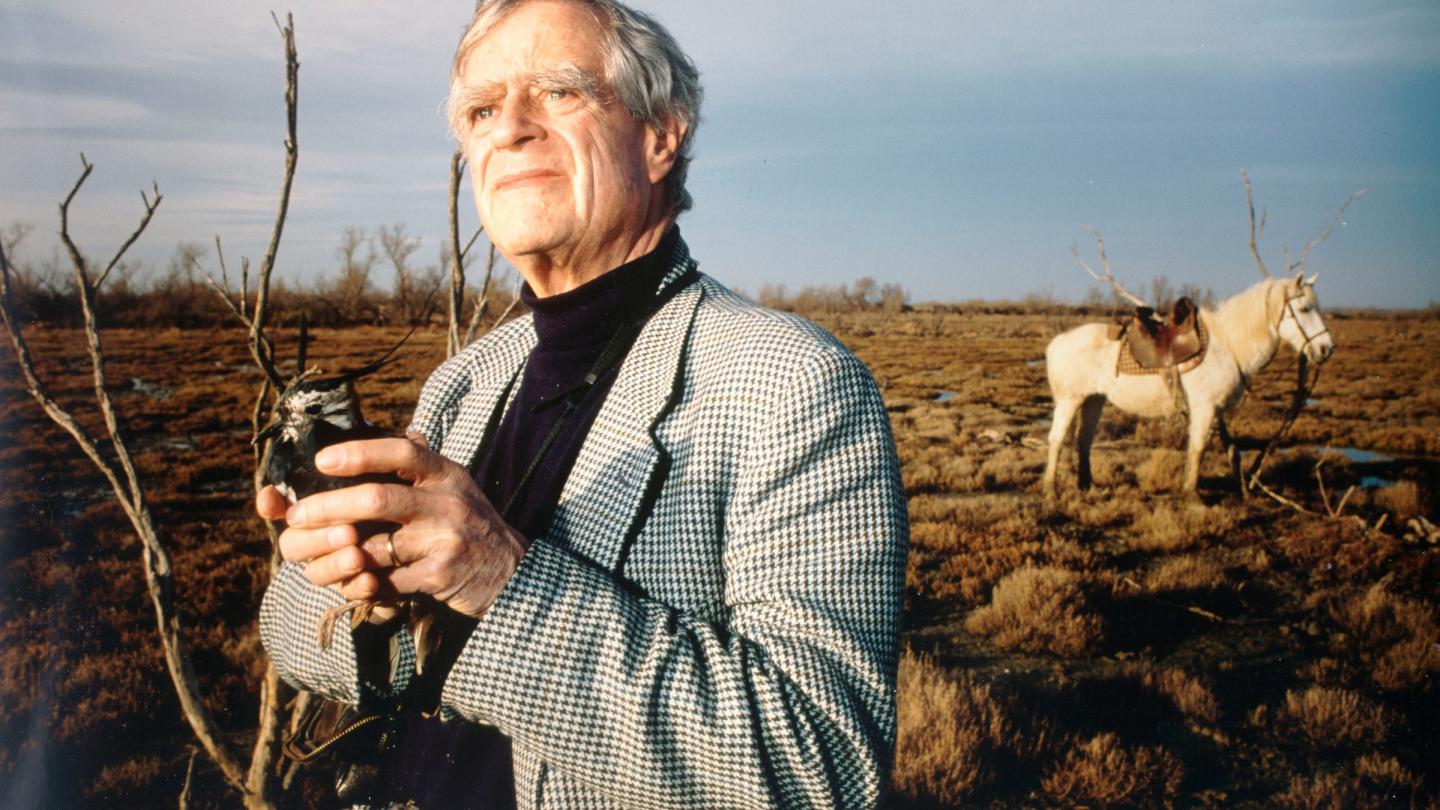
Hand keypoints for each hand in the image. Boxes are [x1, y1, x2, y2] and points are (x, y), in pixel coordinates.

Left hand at [268, 433, 529, 618]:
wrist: (510, 573)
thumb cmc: (472, 526)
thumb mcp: (459, 486)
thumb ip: (428, 464)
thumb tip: (407, 433)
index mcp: (446, 475)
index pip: (402, 453)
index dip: (360, 453)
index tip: (323, 460)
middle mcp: (447, 503)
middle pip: (378, 499)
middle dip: (329, 507)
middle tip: (298, 516)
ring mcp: (444, 540)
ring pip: (375, 546)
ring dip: (336, 555)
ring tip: (313, 558)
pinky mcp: (441, 576)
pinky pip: (387, 581)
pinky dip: (362, 583)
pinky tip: (348, 582)